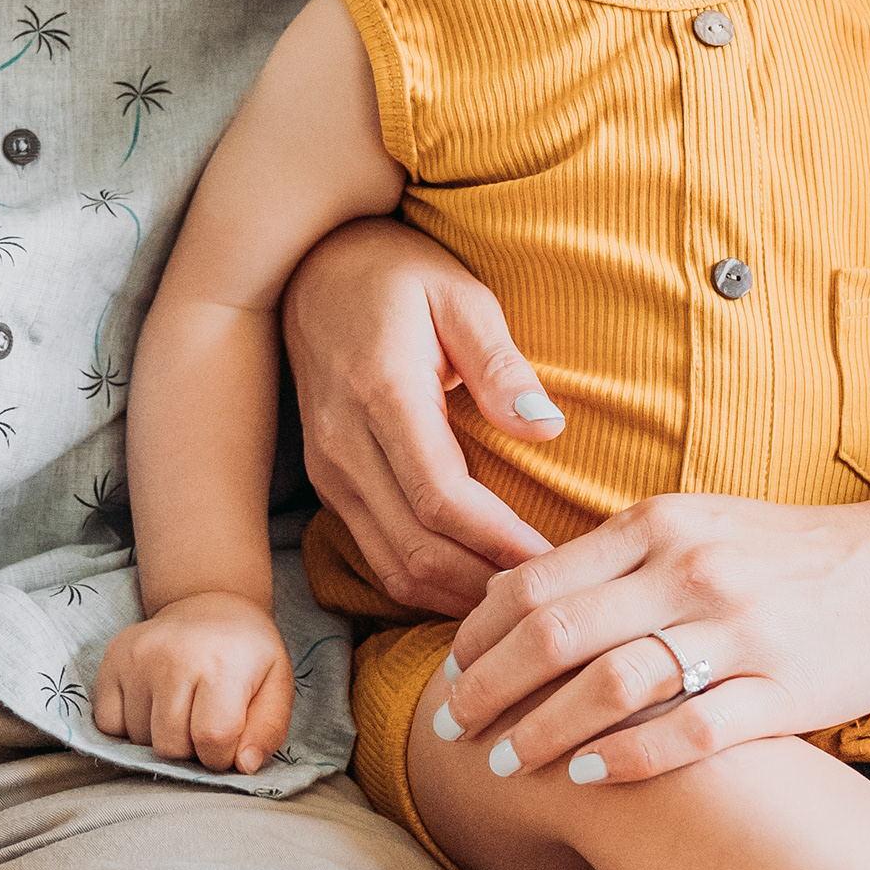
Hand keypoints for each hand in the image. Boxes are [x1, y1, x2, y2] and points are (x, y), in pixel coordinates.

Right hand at [92, 591, 293, 772]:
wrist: (209, 604)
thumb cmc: (246, 653)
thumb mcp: (276, 685)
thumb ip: (266, 730)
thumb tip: (243, 766)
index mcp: (222, 664)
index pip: (212, 739)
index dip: (221, 755)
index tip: (228, 741)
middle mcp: (174, 657)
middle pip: (170, 746)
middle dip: (190, 750)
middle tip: (202, 723)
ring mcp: (137, 657)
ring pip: (139, 740)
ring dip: (160, 738)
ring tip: (180, 708)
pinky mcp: (112, 660)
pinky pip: (108, 724)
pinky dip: (129, 727)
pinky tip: (152, 704)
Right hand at [283, 216, 560, 619]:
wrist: (314, 270)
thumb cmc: (397, 276)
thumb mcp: (459, 295)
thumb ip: (500, 363)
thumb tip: (548, 426)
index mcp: (382, 393)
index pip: (442, 498)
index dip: (500, 542)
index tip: (555, 559)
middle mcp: (344, 443)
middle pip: (416, 547)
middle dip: (485, 582)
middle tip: (551, 593)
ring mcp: (329, 469)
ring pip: (392, 564)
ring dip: (457, 594)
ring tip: (521, 598)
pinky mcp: (328, 483)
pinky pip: (376, 554)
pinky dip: (427, 581)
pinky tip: (476, 582)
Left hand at [435, 487, 869, 785]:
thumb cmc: (796, 551)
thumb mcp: (700, 524)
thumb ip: (619, 555)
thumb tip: (522, 594)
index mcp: (660, 524)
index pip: (536, 579)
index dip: (478, 634)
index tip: (449, 672)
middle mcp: (691, 570)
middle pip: (556, 633)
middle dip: (490, 688)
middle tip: (452, 728)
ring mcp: (740, 630)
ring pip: (612, 684)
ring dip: (544, 731)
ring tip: (505, 765)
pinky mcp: (786, 687)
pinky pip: (692, 729)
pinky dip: (630, 756)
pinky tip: (590, 777)